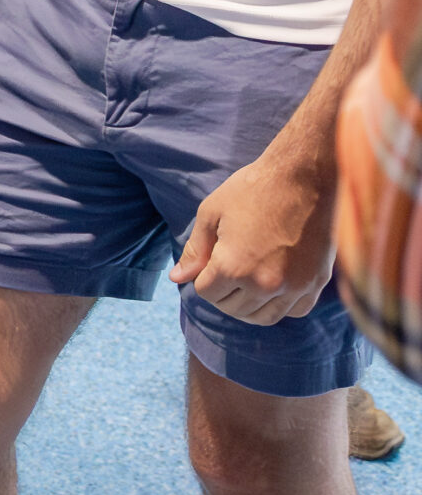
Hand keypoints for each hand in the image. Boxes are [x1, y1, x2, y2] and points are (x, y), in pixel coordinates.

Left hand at [171, 146, 338, 324]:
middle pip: (233, 309)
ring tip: (245, 282)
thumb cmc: (253, 189)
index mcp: (233, 267)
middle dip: (223, 292)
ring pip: (263, 317)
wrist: (305, 177)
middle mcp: (265, 284)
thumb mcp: (212, 214)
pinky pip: (295, 311)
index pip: (207, 293)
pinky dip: (281, 305)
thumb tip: (177, 279)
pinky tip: (274, 285)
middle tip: (227, 266)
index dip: (202, 277)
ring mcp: (295, 287)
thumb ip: (195, 250)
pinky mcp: (317, 283)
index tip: (211, 259)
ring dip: (248, 305)